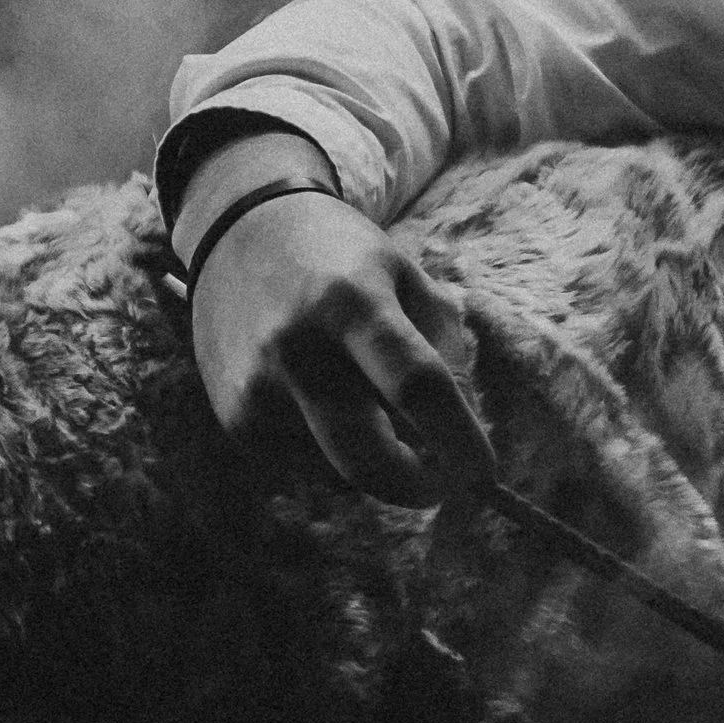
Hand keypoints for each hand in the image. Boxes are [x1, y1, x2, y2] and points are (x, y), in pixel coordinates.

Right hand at [187, 177, 493, 505]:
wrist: (239, 235)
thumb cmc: (343, 260)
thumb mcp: (405, 275)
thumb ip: (442, 345)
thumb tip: (459, 429)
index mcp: (352, 302)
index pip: (417, 386)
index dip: (458, 439)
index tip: (486, 475)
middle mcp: (298, 349)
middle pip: (368, 457)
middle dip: (416, 487)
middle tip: (443, 483)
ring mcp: (259, 389)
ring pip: (341, 466)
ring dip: (374, 454)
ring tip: (362, 391)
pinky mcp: (237, 419)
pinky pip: (307, 462)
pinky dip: (332, 447)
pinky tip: (321, 394)